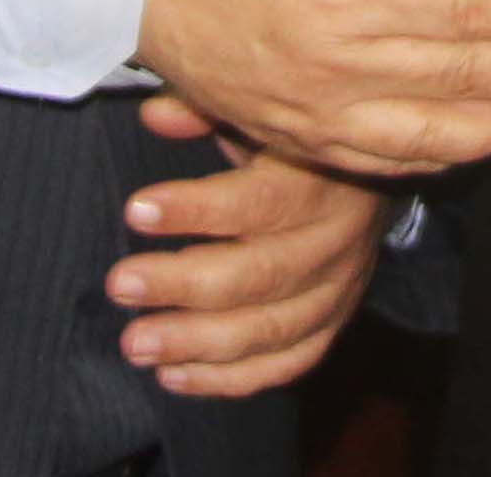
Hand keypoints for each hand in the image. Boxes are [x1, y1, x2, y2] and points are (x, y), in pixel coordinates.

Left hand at [106, 98, 388, 396]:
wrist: (370, 180)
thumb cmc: (294, 145)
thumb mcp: (258, 116)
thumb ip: (206, 112)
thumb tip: (154, 114)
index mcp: (319, 177)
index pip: (257, 201)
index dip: (195, 209)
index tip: (136, 211)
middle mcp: (335, 239)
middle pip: (260, 274)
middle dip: (182, 284)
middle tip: (119, 286)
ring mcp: (339, 289)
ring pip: (271, 328)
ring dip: (197, 343)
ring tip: (136, 344)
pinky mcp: (333, 325)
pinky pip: (285, 364)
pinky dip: (229, 378)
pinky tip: (174, 376)